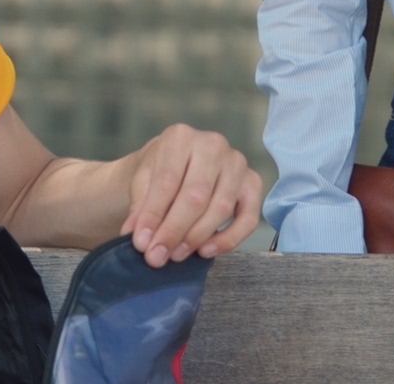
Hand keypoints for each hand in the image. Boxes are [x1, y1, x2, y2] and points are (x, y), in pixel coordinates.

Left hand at [119, 124, 261, 267]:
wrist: (177, 162)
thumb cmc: (158, 171)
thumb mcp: (141, 182)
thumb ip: (140, 208)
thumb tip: (140, 238)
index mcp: (180, 137)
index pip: (167, 181)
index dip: (154, 215)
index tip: (141, 243)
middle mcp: (213, 144)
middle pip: (196, 195)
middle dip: (175, 231)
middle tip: (157, 256)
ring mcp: (236, 162)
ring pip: (221, 207)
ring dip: (196, 237)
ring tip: (175, 255)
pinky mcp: (252, 182)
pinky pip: (248, 217)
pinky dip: (229, 239)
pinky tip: (205, 251)